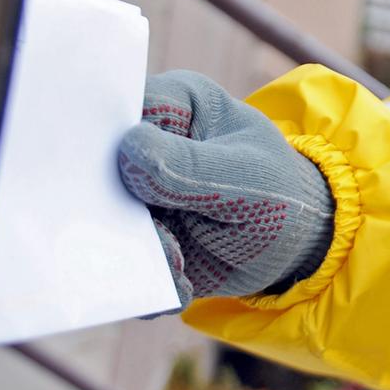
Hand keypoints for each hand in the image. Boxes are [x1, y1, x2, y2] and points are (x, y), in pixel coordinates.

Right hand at [118, 70, 333, 306]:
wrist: (292, 249)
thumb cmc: (278, 193)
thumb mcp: (249, 178)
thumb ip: (191, 166)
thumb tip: (128, 151)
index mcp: (176, 105)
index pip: (119, 110)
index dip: (105, 139)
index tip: (120, 173)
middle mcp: (146, 146)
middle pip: (96, 168)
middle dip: (112, 207)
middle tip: (158, 235)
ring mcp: (134, 194)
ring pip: (102, 220)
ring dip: (133, 250)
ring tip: (180, 264)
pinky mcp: (135, 237)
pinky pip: (119, 260)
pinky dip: (144, 278)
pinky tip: (181, 284)